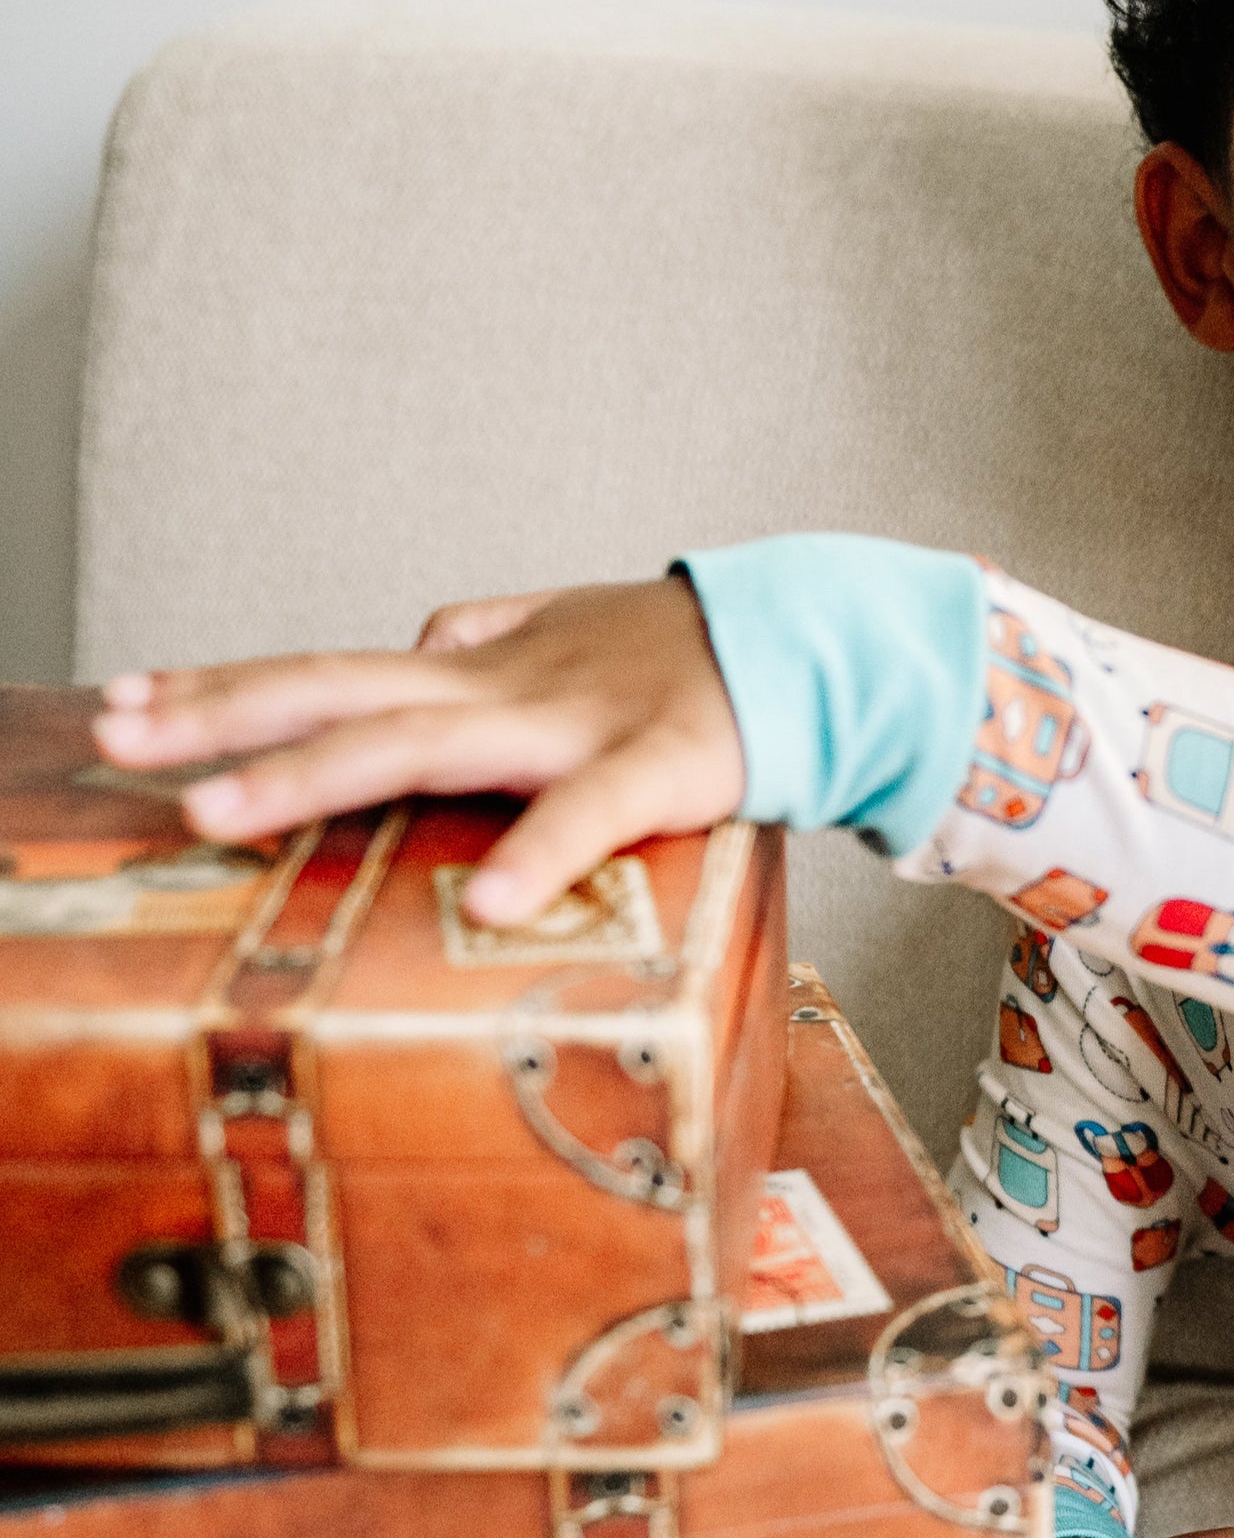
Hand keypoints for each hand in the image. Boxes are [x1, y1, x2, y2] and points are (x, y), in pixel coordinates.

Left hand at [88, 579, 746, 929]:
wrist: (812, 641)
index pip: (330, 671)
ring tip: (220, 810)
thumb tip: (416, 634)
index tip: (122, 699)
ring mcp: (574, 723)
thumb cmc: (689, 658)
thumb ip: (491, 632)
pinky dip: (543, 853)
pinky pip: (593, 814)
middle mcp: (504, 688)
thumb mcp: (574, 634)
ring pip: (423, 742)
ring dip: (314, 774)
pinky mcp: (661, 766)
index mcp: (482, 669)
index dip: (225, 685)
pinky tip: (496, 904)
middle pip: (339, 694)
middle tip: (116, 740)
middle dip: (221, 719)